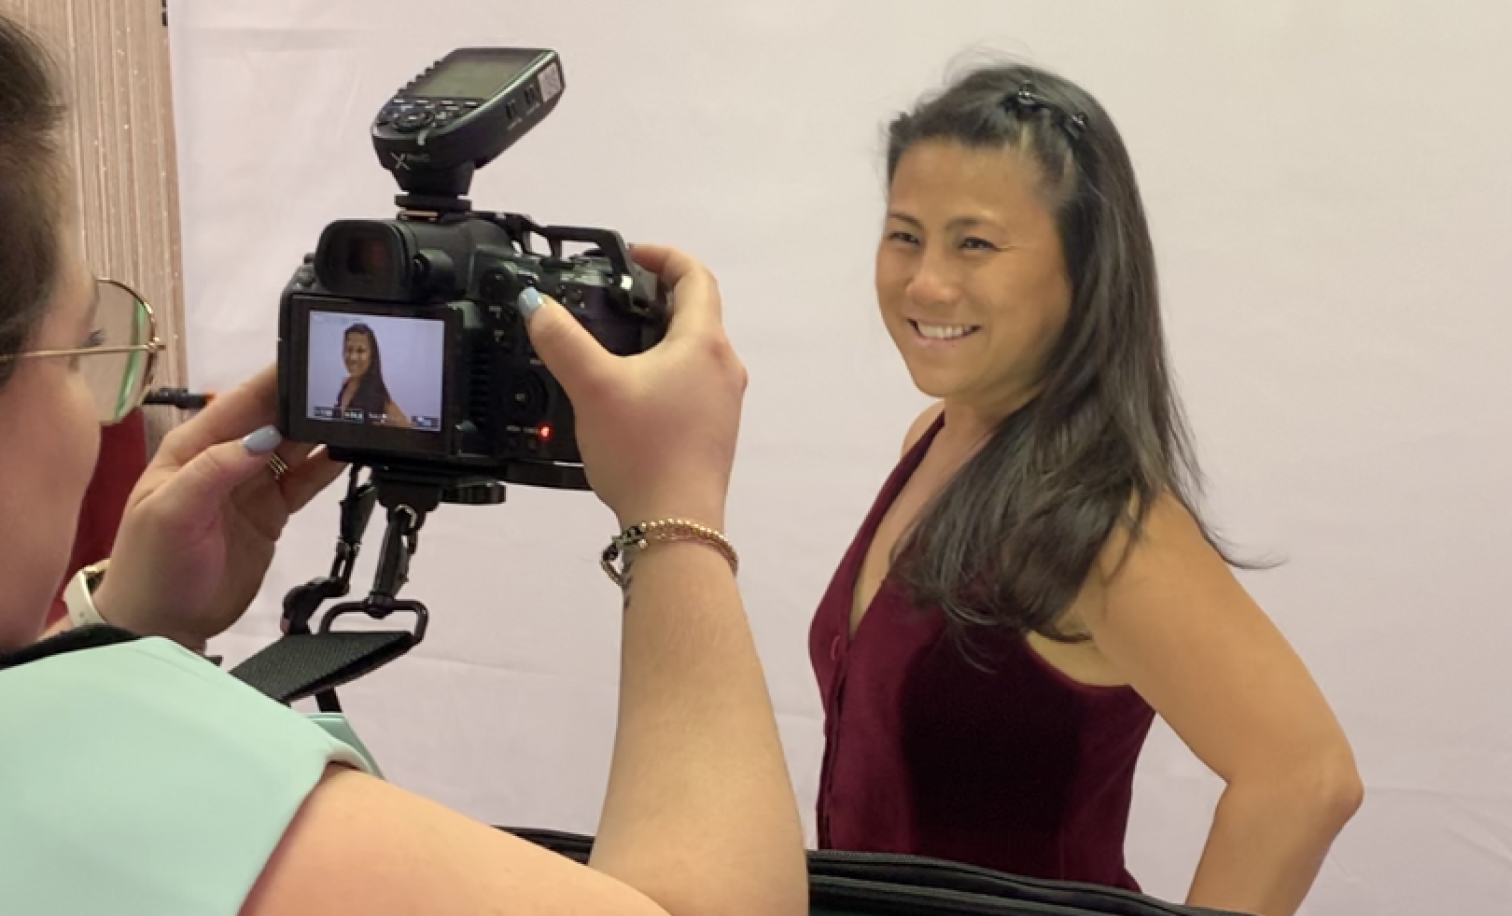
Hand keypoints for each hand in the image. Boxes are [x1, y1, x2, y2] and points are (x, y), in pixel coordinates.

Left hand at [92, 365, 344, 648]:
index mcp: (194, 447)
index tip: (313, 360)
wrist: (162, 624)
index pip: (241, 403)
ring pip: (295, 446)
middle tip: (352, 384)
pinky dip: (329, 467)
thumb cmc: (152, 566)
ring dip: (324, 431)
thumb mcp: (170, 513)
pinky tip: (352, 452)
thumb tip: (262, 438)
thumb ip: (214, 471)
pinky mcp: (273, 512)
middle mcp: (226, 458)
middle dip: (308, 400)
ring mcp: (252, 485)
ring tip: (361, 414)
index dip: (276, 380)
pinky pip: (306, 481)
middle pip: (275, 419)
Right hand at [521, 245, 745, 529]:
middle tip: (612, 297)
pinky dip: (661, 370)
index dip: (663, 255)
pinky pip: (690, 382)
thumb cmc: (644, 451)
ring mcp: (723, 401)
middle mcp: (724, 366)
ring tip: (611, 344)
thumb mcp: (592, 387)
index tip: (630, 253)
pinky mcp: (713, 430)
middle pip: (695, 312)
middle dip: (653, 297)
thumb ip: (561, 340)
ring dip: (656, 336)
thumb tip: (537, 306)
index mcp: (704, 343)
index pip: (695, 276)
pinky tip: (626, 392)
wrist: (675, 525)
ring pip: (692, 350)